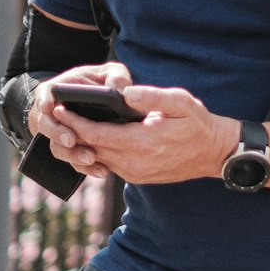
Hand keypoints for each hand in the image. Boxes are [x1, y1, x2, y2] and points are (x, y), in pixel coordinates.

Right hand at [28, 63, 133, 177]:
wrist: (103, 105)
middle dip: (57, 133)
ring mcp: (61, 134)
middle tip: (71, 139)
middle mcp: (54, 114)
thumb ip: (116, 76)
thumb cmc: (104, 83)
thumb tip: (121, 91)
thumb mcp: (110, 73)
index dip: (44, 101)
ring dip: (71, 154)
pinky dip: (86, 168)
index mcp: (59, 90)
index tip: (47, 107)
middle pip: (47, 125)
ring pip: (57, 147)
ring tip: (90, 158)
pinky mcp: (73, 151)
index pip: (45, 94)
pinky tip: (102, 170)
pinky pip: (73, 162)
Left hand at [48, 84, 237, 185]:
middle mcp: (134, 162)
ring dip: (82, 144)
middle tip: (55, 114)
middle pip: (91, 148)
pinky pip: (110, 165)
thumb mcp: (181, 103)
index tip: (59, 108)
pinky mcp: (138, 177)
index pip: (96, 134)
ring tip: (68, 126)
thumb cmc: (198, 124)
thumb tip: (126, 93)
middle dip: (72, 132)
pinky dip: (97, 153)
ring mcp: (135, 173)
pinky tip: (92, 139)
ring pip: (98, 159)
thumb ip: (153, 97)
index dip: (75, 122)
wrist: (214, 154)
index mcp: (141, 142)